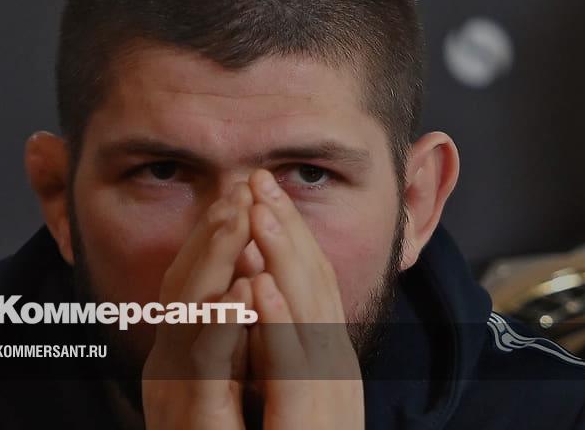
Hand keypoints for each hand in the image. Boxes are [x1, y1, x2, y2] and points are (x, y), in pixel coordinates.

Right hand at [141, 183, 254, 428]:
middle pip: (184, 289)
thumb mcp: (228, 375)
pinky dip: (220, 331)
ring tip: (238, 220)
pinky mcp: (192, 420)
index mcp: (182, 352)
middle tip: (239, 190)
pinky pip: (205, 371)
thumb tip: (250, 276)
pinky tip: (239, 298)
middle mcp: (169, 367)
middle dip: (213, 236)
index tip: (240, 192)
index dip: (214, 235)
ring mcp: (174, 395)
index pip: (193, 282)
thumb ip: (233, 332)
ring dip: (212, 266)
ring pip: (188, 319)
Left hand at [246, 169, 363, 429]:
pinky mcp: (308, 418)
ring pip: (308, 314)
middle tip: (260, 179)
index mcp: (325, 355)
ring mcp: (327, 391)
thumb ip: (275, 343)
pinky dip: (276, 320)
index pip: (312, 282)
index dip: (291, 233)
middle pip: (315, 285)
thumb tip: (251, 288)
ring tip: (261, 211)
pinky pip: (291, 364)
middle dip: (287, 230)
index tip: (266, 190)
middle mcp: (333, 368)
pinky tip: (256, 285)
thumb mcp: (280, 384)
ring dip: (284, 259)